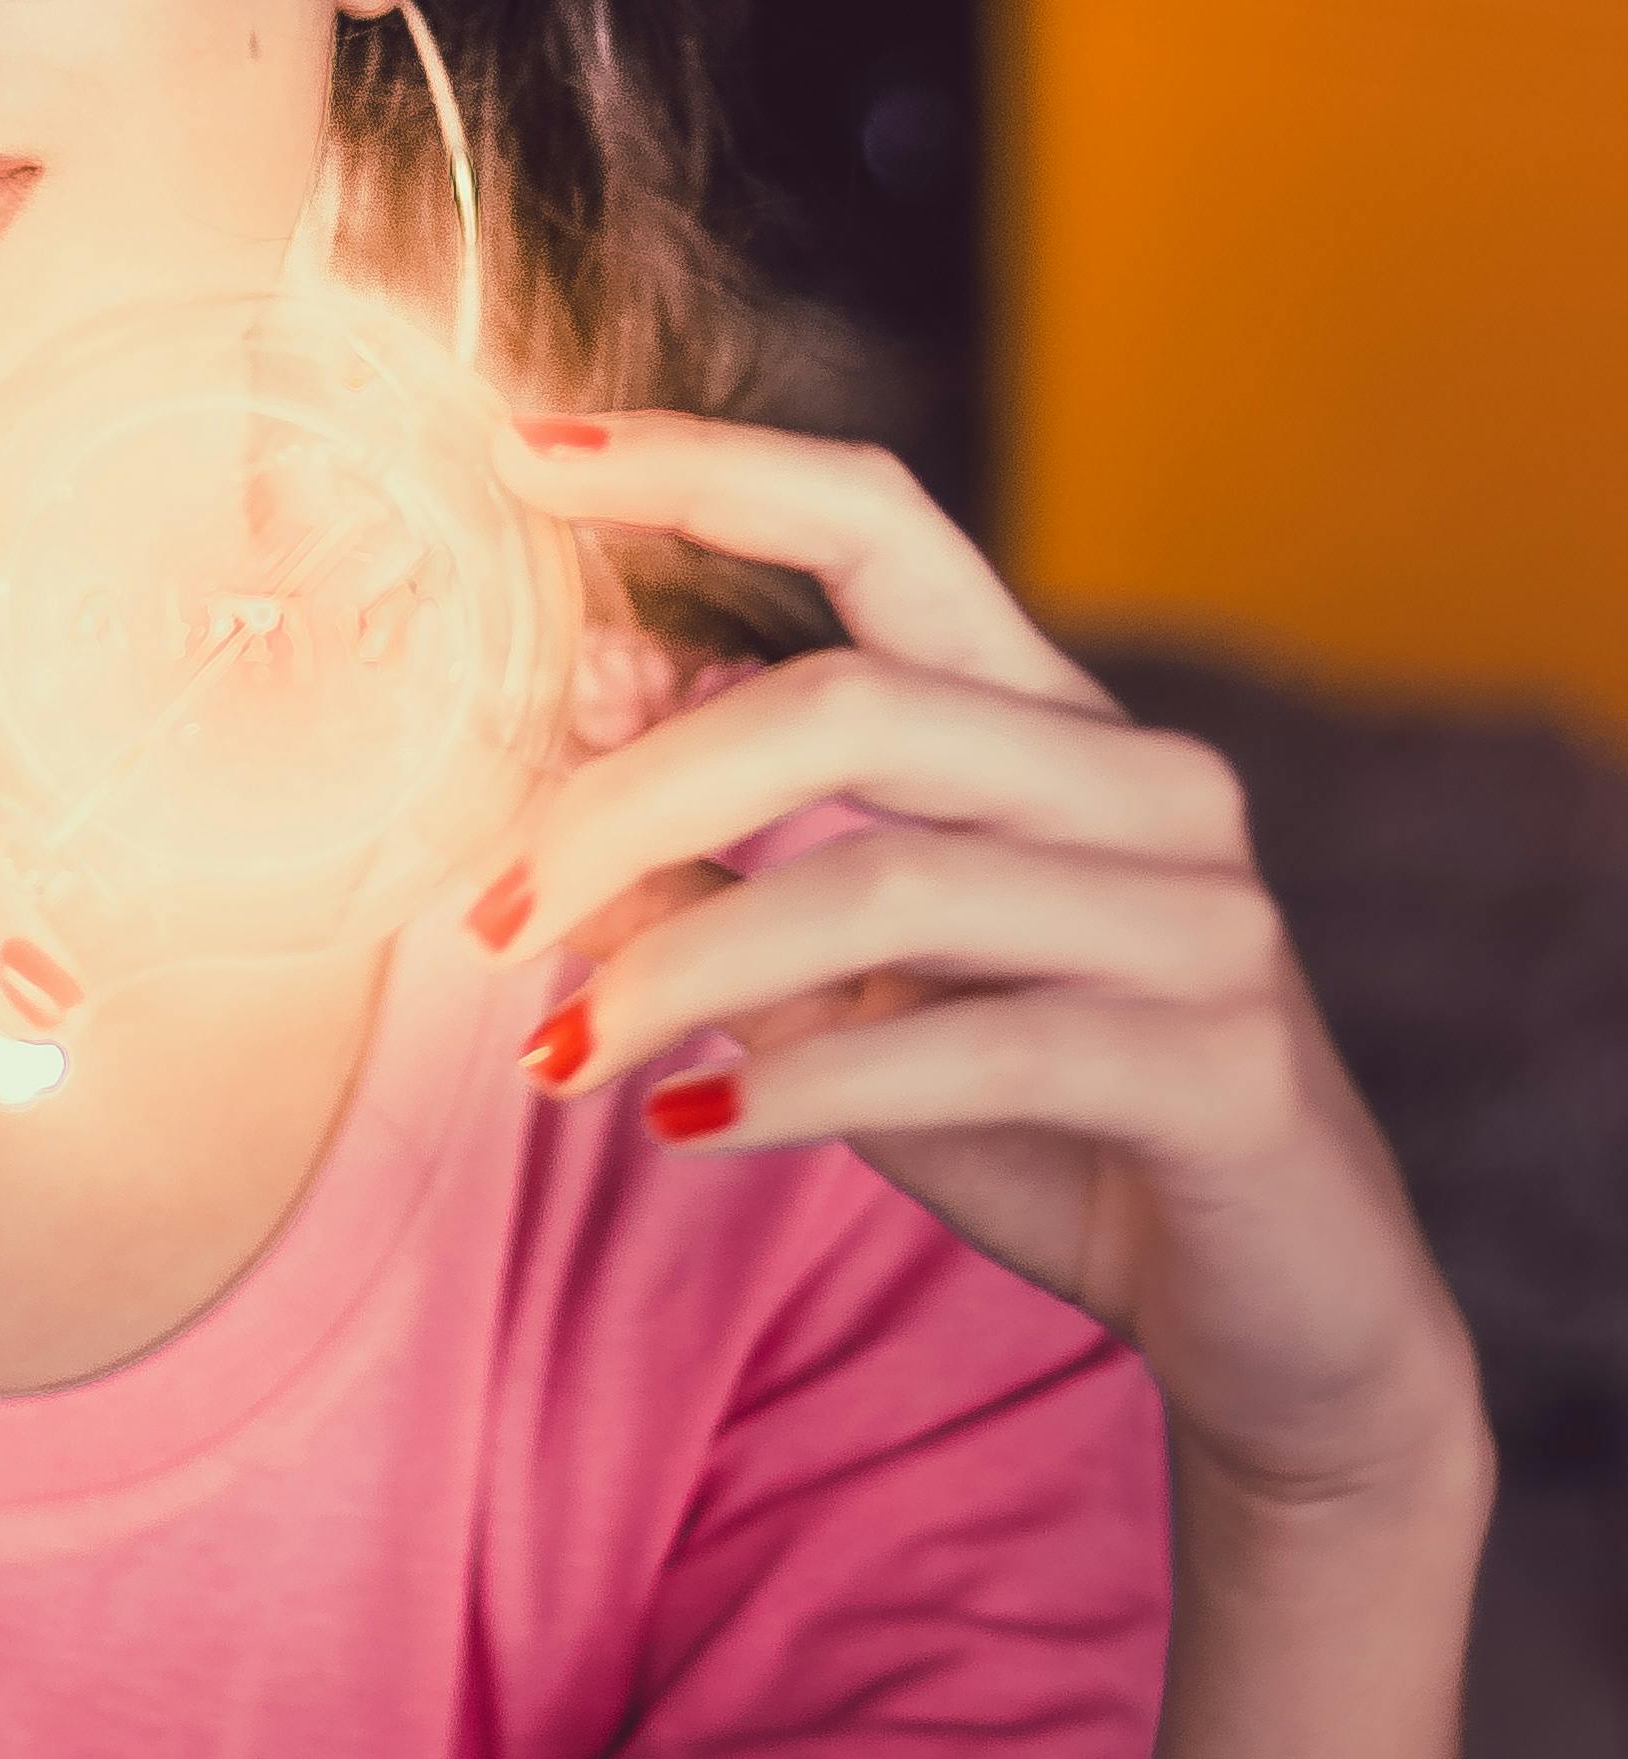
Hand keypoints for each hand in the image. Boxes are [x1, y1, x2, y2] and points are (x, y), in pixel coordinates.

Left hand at [473, 418, 1484, 1515]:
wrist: (1275, 1305)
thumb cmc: (1042, 1115)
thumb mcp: (853, 976)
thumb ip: (729, 850)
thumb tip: (577, 697)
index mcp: (1049, 716)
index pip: (878, 522)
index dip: (701, 471)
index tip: (514, 453)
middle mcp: (1143, 780)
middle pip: (846, 703)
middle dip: (630, 802)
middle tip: (483, 919)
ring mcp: (1199, 917)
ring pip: (889, 884)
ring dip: (681, 971)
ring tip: (557, 1057)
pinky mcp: (1219, 1065)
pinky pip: (978, 1049)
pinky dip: (802, 1087)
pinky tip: (684, 1126)